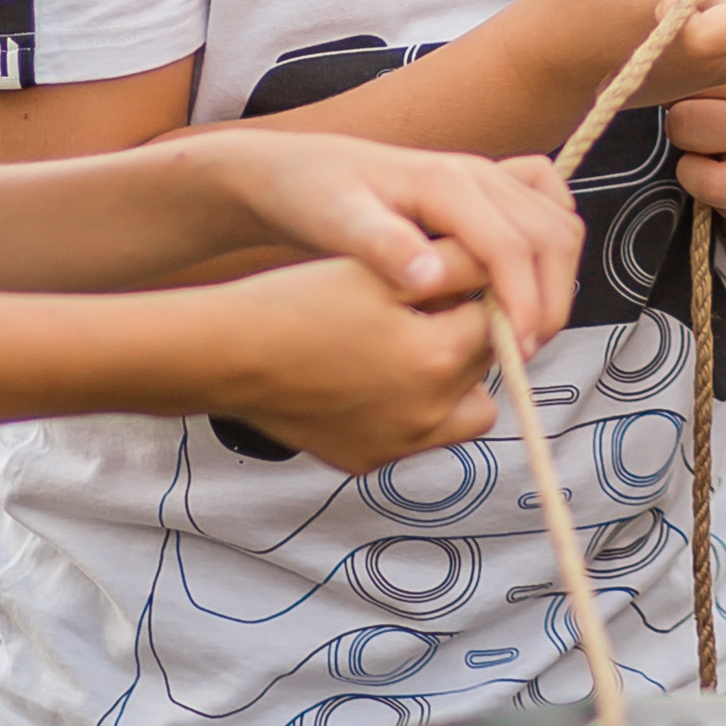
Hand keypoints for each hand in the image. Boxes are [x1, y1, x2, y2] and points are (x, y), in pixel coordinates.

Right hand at [197, 259, 498, 472]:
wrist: (227, 357)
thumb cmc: (297, 303)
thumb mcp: (377, 272)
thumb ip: (450, 265)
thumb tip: (498, 264)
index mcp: (438, 358)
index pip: (495, 318)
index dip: (477, 291)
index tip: (453, 278)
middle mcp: (429, 414)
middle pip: (483, 367)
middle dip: (466, 336)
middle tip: (426, 310)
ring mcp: (399, 444)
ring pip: (464, 412)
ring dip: (451, 381)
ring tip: (408, 348)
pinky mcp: (368, 461)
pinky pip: (414, 436)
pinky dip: (407, 410)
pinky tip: (368, 379)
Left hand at [203, 131, 579, 349]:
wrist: (298, 170)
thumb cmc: (309, 196)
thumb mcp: (334, 223)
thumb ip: (383, 246)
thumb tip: (430, 278)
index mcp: (444, 182)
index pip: (513, 245)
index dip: (525, 302)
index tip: (517, 351)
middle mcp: (476, 172)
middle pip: (553, 233)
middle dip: (551, 298)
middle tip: (525, 352)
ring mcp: (487, 177)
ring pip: (559, 225)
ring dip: (555, 281)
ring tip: (523, 332)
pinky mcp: (488, 190)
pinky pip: (545, 210)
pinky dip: (550, 252)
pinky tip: (523, 289)